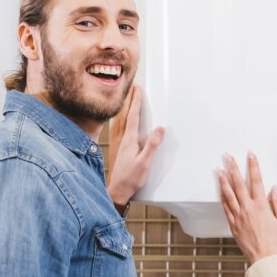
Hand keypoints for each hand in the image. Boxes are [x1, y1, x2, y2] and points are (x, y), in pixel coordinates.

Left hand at [107, 85, 164, 205]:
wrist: (116, 190)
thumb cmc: (131, 178)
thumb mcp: (145, 162)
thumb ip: (152, 145)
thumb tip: (160, 129)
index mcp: (129, 139)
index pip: (133, 116)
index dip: (136, 101)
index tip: (138, 89)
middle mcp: (121, 138)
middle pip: (125, 114)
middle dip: (129, 99)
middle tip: (133, 86)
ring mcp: (117, 142)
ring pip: (120, 119)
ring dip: (124, 106)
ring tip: (127, 96)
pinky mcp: (116, 147)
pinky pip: (117, 126)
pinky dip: (119, 117)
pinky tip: (119, 118)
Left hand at [218, 152, 276, 263]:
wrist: (265, 258)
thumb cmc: (276, 241)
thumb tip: (273, 189)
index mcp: (262, 206)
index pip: (256, 181)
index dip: (253, 166)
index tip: (250, 155)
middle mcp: (248, 209)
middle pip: (239, 184)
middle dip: (233, 168)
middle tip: (228, 157)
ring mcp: (239, 216)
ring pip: (229, 194)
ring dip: (223, 180)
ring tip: (219, 169)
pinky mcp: (233, 224)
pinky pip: (226, 208)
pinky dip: (222, 197)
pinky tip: (220, 190)